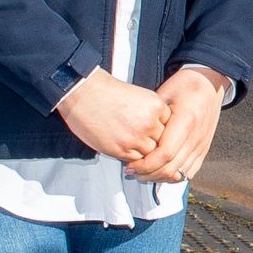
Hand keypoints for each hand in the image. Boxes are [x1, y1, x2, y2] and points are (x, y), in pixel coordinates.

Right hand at [55, 69, 169, 164]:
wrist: (84, 93)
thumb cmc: (107, 92)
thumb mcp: (139, 97)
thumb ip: (151, 113)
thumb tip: (157, 129)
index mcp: (156, 106)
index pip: (169, 125)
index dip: (159, 129)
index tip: (152, 129)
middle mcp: (150, 123)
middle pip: (161, 141)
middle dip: (152, 141)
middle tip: (139, 138)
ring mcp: (136, 138)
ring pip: (149, 153)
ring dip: (142, 151)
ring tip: (130, 142)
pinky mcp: (121, 149)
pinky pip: (135, 160)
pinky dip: (131, 157)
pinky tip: (122, 147)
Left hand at [128, 67, 228, 183]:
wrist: (210, 82)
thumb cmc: (186, 85)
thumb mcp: (163, 94)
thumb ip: (151, 117)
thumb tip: (133, 137)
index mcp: (186, 121)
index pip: (164, 154)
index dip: (145, 165)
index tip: (130, 165)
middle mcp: (196, 136)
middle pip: (171, 168)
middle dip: (148, 174)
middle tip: (132, 171)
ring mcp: (202, 145)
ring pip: (180, 174)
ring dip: (159, 178)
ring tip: (144, 173)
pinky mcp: (204, 149)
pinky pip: (190, 172)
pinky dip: (174, 177)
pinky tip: (161, 172)